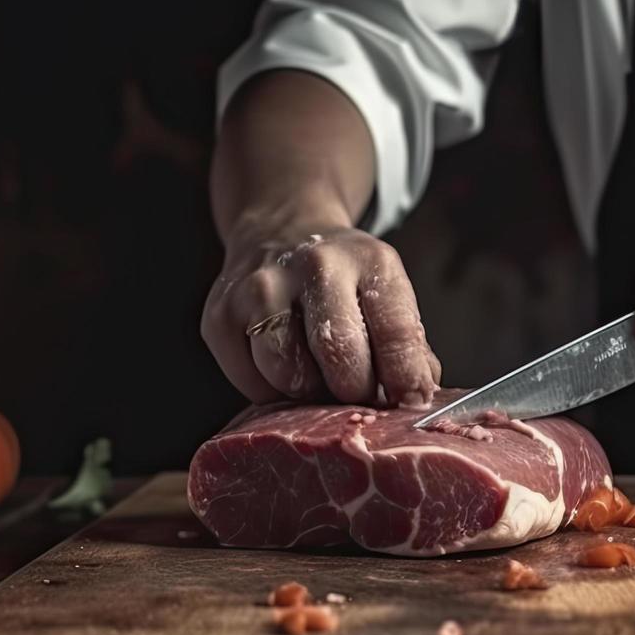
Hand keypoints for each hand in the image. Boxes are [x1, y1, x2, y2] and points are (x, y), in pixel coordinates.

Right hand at [201, 216, 440, 406]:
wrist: (279, 231)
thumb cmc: (342, 281)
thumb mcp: (385, 294)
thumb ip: (408, 349)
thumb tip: (414, 400)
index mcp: (369, 262)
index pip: (396, 332)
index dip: (406, 380)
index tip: (408, 403)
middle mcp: (315, 266)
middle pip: (341, 357)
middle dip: (354, 390)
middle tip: (354, 389)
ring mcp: (260, 288)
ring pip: (289, 377)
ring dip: (308, 392)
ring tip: (315, 371)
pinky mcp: (220, 316)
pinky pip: (253, 385)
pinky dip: (272, 391)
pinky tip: (281, 363)